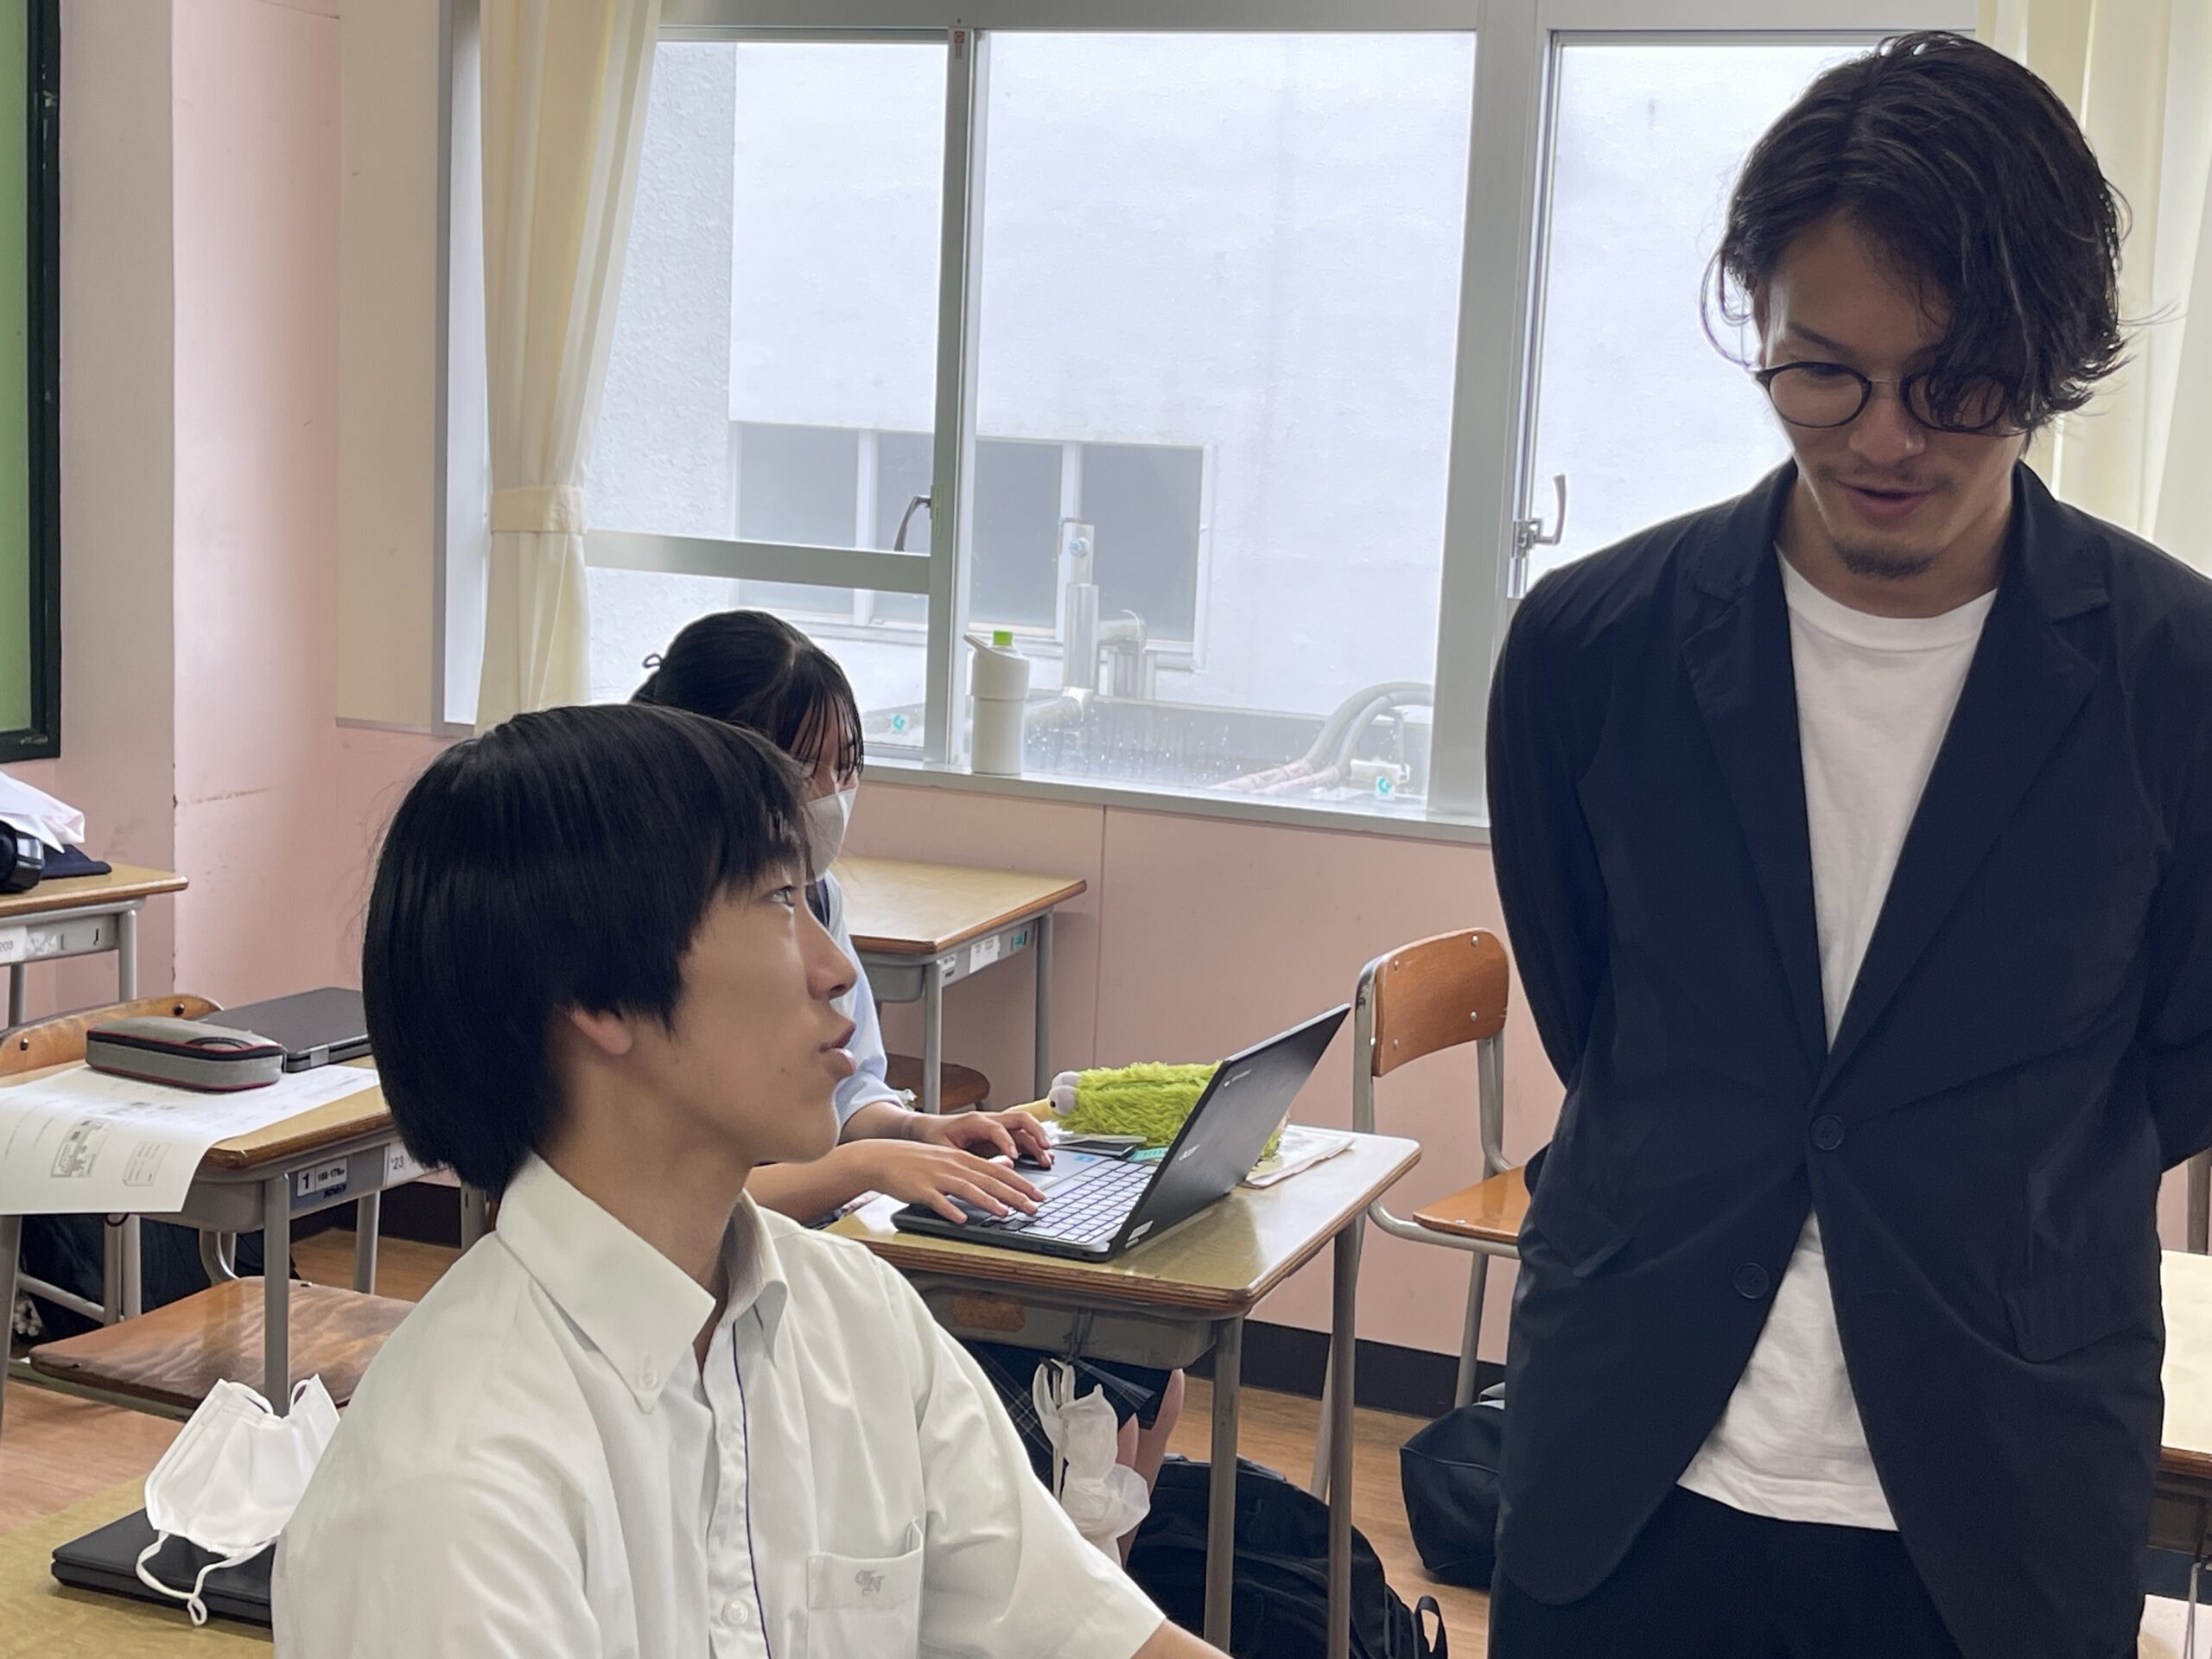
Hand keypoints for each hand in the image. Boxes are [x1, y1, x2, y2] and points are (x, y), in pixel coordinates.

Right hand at [851, 1141, 1044, 1223]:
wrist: (883, 1157)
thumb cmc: (917, 1161)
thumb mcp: (950, 1158)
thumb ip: (977, 1165)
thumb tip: (1005, 1167)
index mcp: (962, 1158)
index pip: (999, 1171)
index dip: (1021, 1183)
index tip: (1038, 1195)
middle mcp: (953, 1165)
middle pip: (989, 1180)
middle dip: (1014, 1194)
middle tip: (1033, 1207)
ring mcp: (937, 1176)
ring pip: (967, 1188)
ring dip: (987, 1201)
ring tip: (1005, 1213)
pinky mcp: (920, 1189)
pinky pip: (937, 1201)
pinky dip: (949, 1210)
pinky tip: (961, 1219)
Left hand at [911, 1108, 1054, 1165]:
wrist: (926, 1131)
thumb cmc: (934, 1138)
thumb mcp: (947, 1150)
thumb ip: (969, 1157)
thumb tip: (997, 1165)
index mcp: (974, 1121)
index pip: (996, 1128)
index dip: (1006, 1142)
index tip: (1014, 1157)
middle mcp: (989, 1120)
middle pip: (1019, 1119)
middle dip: (1035, 1132)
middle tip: (1046, 1148)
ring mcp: (996, 1127)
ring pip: (1024, 1128)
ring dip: (1038, 1141)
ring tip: (1048, 1157)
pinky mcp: (999, 1137)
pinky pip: (1021, 1138)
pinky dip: (1033, 1147)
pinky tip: (1042, 1159)